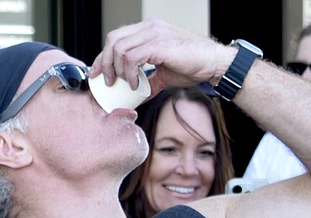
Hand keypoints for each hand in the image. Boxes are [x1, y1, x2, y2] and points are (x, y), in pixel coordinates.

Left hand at [90, 19, 228, 91]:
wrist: (213, 64)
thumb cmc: (193, 65)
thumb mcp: (163, 74)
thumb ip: (147, 81)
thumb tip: (135, 96)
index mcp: (148, 30)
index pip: (116, 38)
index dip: (102, 56)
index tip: (97, 74)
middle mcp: (150, 28)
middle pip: (112, 40)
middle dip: (104, 63)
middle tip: (108, 81)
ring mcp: (155, 34)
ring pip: (119, 48)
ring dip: (117, 70)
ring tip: (126, 84)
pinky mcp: (160, 45)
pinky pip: (132, 58)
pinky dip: (129, 73)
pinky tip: (136, 84)